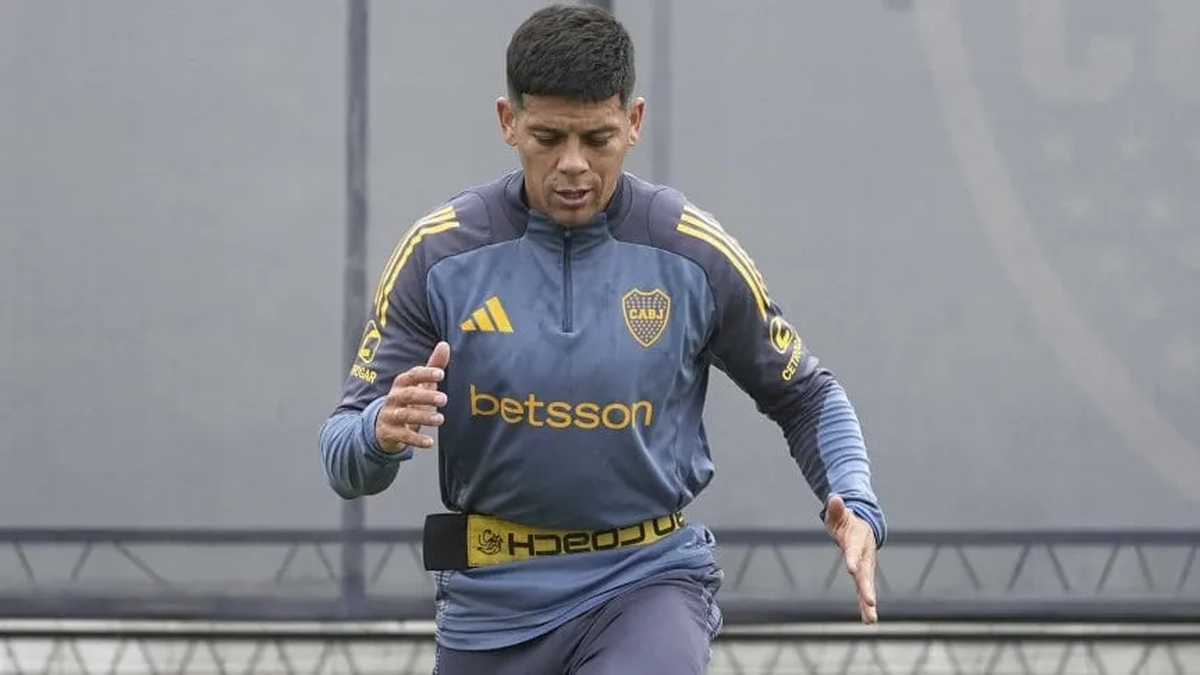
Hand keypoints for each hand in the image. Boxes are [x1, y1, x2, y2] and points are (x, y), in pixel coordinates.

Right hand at [375, 341, 449, 452]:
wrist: (383, 426)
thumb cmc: (408, 402)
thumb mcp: (420, 385)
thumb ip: (433, 366)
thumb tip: (445, 344)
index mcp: (401, 384)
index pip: (412, 375)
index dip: (425, 374)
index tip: (440, 374)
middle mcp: (394, 398)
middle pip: (408, 395)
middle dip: (426, 396)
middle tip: (444, 399)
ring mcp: (390, 415)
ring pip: (405, 415)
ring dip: (423, 417)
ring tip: (440, 419)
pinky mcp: (389, 432)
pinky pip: (403, 436)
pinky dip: (416, 440)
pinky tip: (429, 443)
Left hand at [824, 494, 878, 623]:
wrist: (864, 527)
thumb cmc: (847, 521)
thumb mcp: (840, 514)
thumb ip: (837, 508)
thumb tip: (834, 498)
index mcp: (857, 541)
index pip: (854, 550)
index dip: (853, 558)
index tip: (851, 569)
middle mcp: (865, 557)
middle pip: (866, 574)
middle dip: (867, 589)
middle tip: (870, 602)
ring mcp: (866, 568)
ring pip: (867, 587)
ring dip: (868, 603)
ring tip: (870, 620)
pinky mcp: (864, 576)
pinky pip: (864, 591)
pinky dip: (865, 605)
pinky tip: (868, 620)